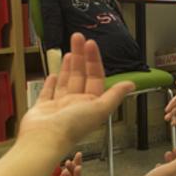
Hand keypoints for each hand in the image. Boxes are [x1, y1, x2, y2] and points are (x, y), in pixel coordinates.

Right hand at [20, 33, 133, 147]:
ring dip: (69, 67)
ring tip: (70, 51)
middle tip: (78, 37)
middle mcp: (76, 104)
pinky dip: (52, 83)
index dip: (95, 60)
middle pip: (81, 75)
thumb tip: (131, 84)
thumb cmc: (72, 126)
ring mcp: (59, 106)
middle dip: (81, 56)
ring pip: (66, 81)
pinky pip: (48, 92)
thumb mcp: (99, 108)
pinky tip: (54, 74)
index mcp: (91, 104)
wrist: (44, 139)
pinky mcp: (43, 108)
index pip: (96, 77)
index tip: (91, 43)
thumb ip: (115, 95)